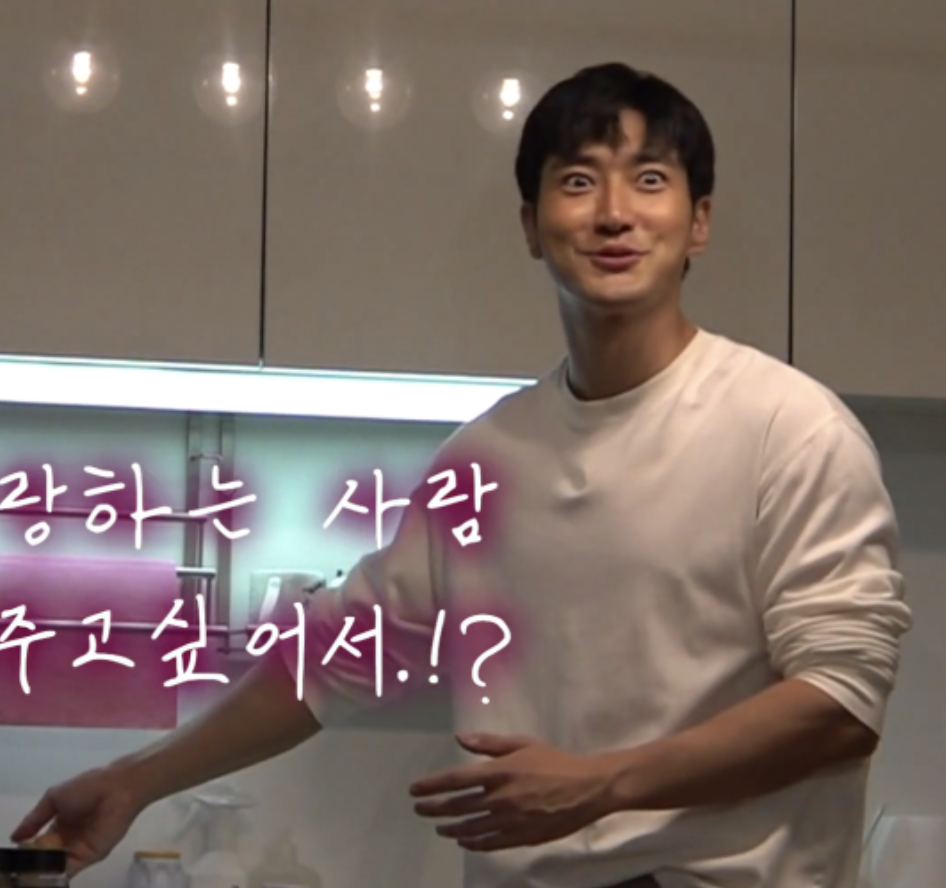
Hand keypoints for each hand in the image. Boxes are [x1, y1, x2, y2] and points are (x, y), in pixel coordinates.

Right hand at [10, 765, 146, 876]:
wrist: (117, 787)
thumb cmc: (87, 787)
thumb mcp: (54, 798)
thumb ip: (34, 819)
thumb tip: (14, 837)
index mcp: (60, 826)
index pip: (38, 846)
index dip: (25, 853)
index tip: (12, 861)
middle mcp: (68, 840)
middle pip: (45, 859)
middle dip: (32, 866)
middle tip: (17, 873)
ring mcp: (78, 850)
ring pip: (54, 867)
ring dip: (41, 872)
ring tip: (25, 875)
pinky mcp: (89, 856)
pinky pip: (67, 870)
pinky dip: (53, 874)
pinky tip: (41, 874)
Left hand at [409, 733, 613, 851]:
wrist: (586, 788)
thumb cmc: (553, 762)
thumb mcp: (522, 744)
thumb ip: (489, 743)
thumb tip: (460, 738)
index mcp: (498, 772)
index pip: (454, 780)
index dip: (431, 785)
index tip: (414, 790)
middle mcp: (499, 798)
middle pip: (457, 806)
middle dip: (434, 809)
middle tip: (419, 810)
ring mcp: (509, 821)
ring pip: (470, 828)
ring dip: (451, 828)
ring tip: (439, 828)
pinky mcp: (521, 837)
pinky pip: (490, 844)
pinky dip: (473, 844)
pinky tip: (465, 842)